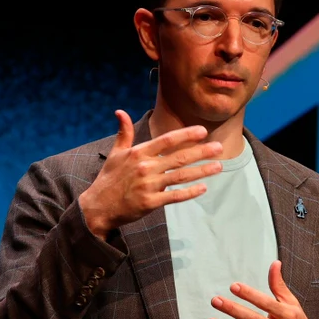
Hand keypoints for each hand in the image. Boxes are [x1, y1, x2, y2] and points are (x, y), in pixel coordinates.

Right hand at [78, 110, 222, 238]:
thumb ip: (124, 133)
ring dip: (202, 171)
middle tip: (219, 147)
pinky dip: (190, 192)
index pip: (166, 141)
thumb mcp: (115, 153)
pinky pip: (174, 196)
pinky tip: (203, 188)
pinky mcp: (150, 202)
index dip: (185, 135)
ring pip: (181, 176)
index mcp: (138, 153)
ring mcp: (149, 186)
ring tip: (218, 166)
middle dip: (201, 152)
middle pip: (179, 158)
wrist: (98, 206)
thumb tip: (120, 112)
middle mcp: (145, 167)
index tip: (202, 131)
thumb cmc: (109, 178)